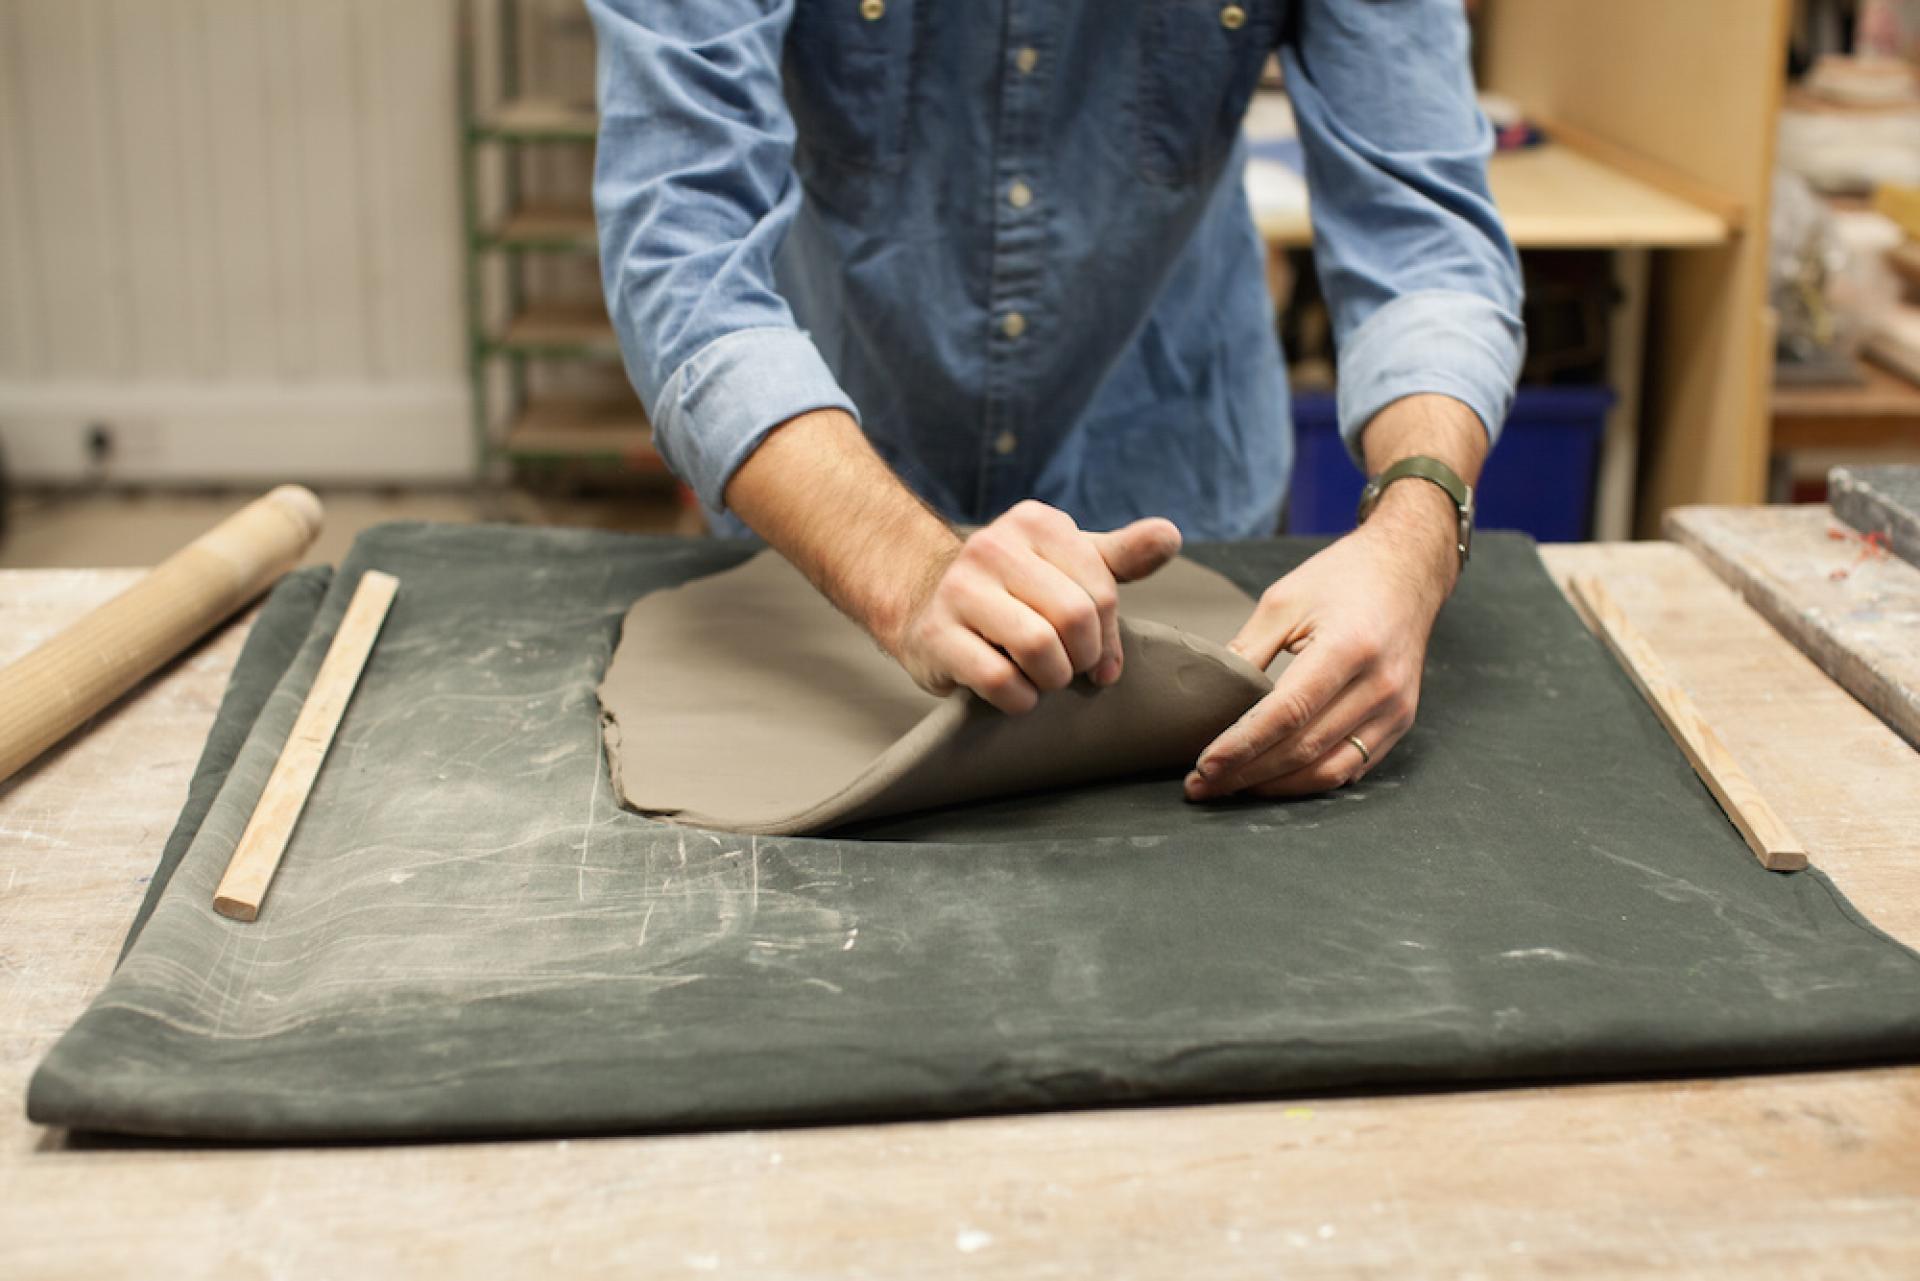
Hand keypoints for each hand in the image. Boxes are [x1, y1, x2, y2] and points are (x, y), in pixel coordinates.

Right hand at [883, 501, 1181, 714]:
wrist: (928, 605)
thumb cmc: (1017, 589)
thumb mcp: (1069, 564)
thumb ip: (1121, 555)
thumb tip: (1169, 536)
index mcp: (1036, 524)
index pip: (1102, 589)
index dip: (1109, 635)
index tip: (1099, 654)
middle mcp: (992, 546)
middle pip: (1073, 617)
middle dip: (1082, 657)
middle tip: (1071, 667)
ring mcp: (958, 589)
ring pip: (1037, 647)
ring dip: (1053, 679)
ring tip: (1044, 677)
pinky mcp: (935, 635)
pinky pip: (998, 681)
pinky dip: (1020, 701)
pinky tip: (1016, 693)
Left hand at [1185, 481, 1459, 798]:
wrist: (1407, 569)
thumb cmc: (1342, 578)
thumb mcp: (1284, 600)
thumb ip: (1247, 650)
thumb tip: (1205, 696)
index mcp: (1349, 646)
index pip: (1288, 712)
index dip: (1243, 744)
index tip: (1204, 766)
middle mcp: (1380, 685)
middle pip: (1305, 748)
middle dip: (1247, 773)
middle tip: (1201, 786)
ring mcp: (1396, 709)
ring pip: (1329, 770)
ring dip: (1275, 787)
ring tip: (1230, 787)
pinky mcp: (1400, 723)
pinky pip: (1351, 768)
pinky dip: (1308, 781)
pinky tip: (1271, 780)